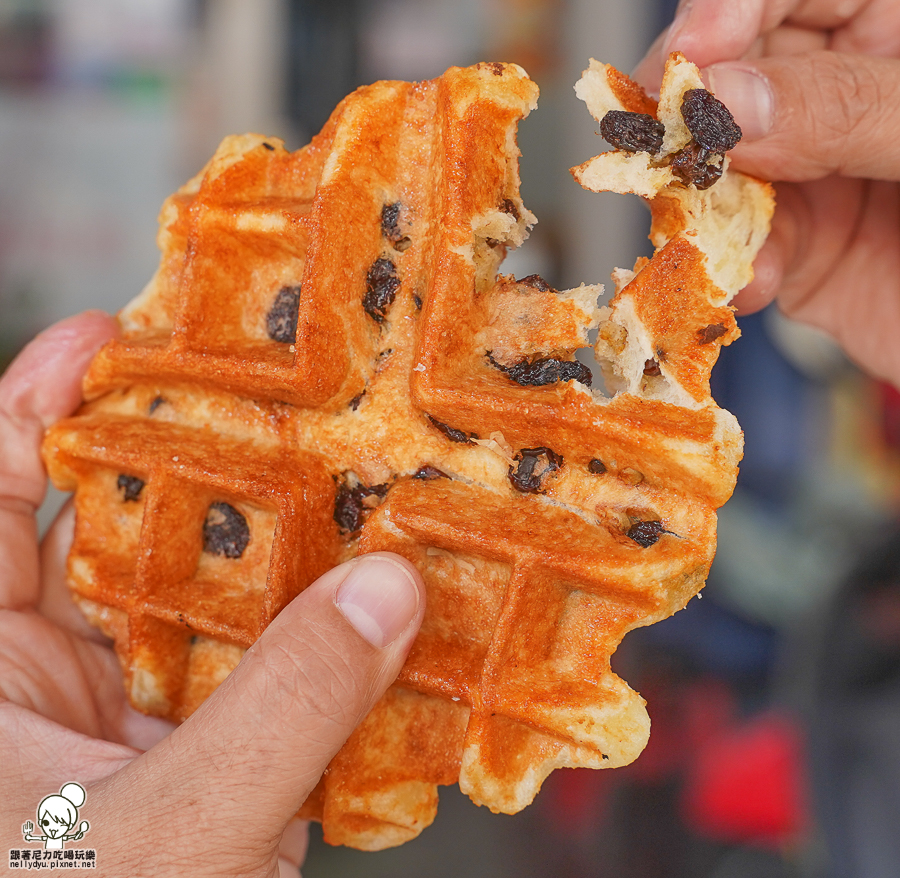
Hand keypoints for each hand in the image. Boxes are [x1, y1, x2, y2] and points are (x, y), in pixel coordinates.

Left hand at [0, 312, 424, 875]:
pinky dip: (313, 644)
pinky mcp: (195, 764)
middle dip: (200, 459)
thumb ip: (283, 711)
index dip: (44, 400)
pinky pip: (257, 675)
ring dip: (278, 555)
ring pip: (204, 601)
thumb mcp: (164, 839)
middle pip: (123, 527)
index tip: (121, 333)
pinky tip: (377, 606)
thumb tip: (389, 591)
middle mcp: (47, 678)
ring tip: (353, 487)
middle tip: (283, 397)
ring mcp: (127, 719)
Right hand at [633, 0, 899, 385]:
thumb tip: (727, 100)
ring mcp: (814, 170)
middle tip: (671, 147)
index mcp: (896, 28)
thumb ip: (850, 108)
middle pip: (731, 71)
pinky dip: (729, 268)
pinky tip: (753, 281)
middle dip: (694, 114)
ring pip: (717, 165)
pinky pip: (736, 246)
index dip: (729, 8)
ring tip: (700, 228)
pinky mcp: (797, 245)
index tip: (696, 56)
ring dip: (698, 202)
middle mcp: (845, 91)